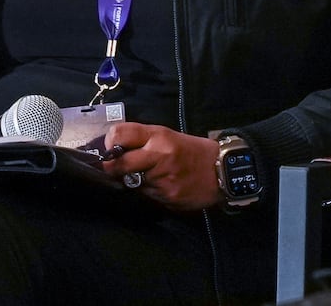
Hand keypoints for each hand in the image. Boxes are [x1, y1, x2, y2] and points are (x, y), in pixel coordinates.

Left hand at [101, 123, 221, 210]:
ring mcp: (163, 179)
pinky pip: (146, 195)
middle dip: (112, 168)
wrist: (221, 170)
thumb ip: (142, 139)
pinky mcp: (167, 197)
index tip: (110, 148)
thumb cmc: (192, 150)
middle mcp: (159, 156)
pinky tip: (161, 186)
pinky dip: (148, 192)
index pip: (121, 134)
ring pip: (132, 183)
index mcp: (158, 136)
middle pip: (119, 164)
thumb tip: (113, 146)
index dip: (109, 142)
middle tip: (113, 169)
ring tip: (149, 176)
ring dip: (133, 181)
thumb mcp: (168, 135)